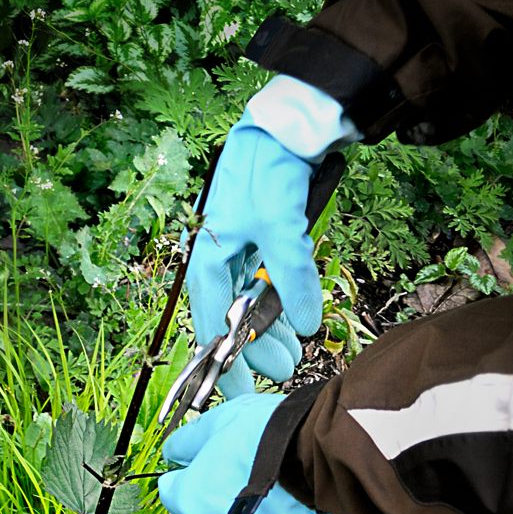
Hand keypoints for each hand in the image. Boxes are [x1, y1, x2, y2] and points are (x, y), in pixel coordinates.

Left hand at [157, 394, 348, 513]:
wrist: (329, 454)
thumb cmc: (276, 435)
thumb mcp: (222, 420)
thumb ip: (187, 441)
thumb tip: (171, 453)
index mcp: (191, 500)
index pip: (173, 491)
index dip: (190, 473)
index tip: (209, 461)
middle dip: (221, 496)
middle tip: (250, 470)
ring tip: (279, 487)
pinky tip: (295, 509)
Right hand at [187, 120, 318, 397]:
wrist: (285, 121)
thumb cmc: (269, 170)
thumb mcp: (282, 229)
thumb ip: (293, 279)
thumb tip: (305, 326)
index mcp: (207, 260)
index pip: (210, 326)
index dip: (224, 362)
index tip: (239, 392)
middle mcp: (216, 259)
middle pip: (230, 320)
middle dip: (255, 349)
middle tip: (283, 371)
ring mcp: (236, 250)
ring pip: (248, 304)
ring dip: (269, 330)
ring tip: (294, 354)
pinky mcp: (257, 239)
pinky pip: (262, 285)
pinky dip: (277, 305)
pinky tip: (293, 320)